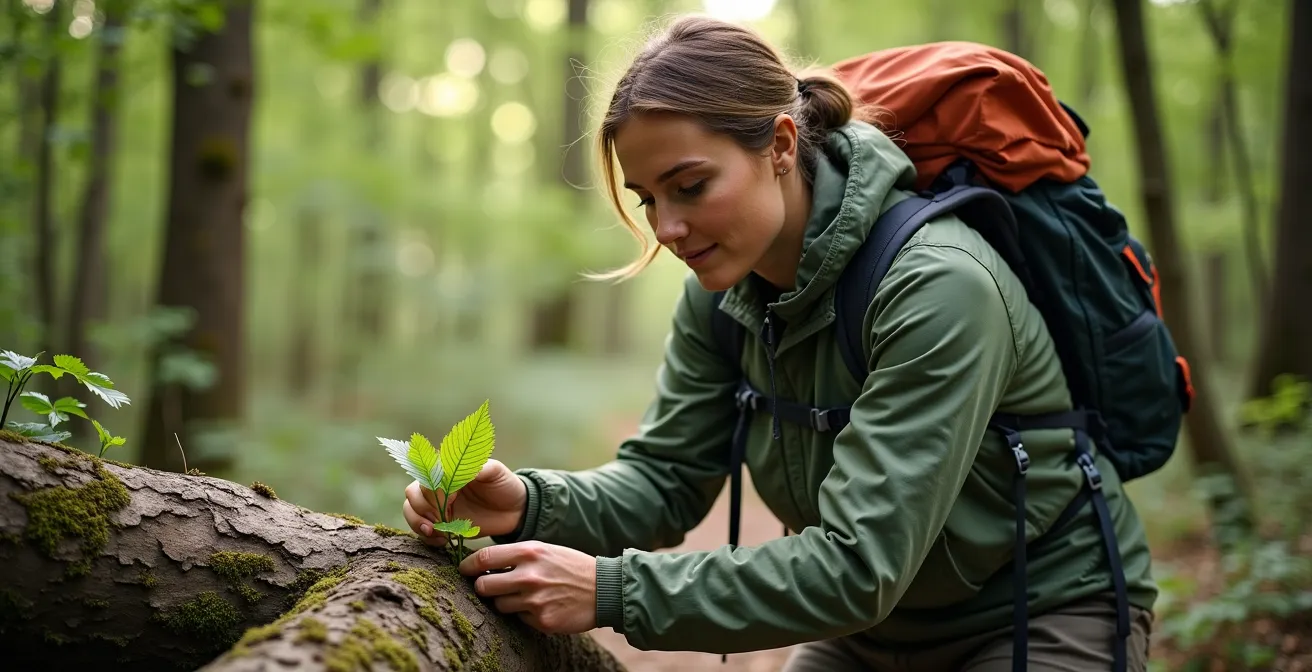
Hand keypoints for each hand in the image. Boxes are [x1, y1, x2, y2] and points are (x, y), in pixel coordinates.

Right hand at [401, 458, 526, 546]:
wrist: (513, 510)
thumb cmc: (504, 485)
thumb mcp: (495, 472)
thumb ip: (478, 467)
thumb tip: (460, 469)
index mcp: (448, 469)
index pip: (427, 476)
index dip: (434, 491)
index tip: (451, 501)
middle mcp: (438, 486)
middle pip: (412, 493)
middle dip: (424, 508)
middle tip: (443, 520)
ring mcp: (436, 505)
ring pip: (410, 510)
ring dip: (418, 522)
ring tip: (437, 532)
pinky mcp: (439, 523)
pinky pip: (419, 529)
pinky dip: (426, 537)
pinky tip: (442, 541)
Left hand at [460, 541, 597, 634]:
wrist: (604, 588)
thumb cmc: (570, 566)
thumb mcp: (545, 550)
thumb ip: (515, 555)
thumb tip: (482, 564)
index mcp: (529, 552)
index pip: (484, 558)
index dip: (467, 566)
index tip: (464, 570)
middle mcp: (529, 576)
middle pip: (483, 586)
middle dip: (482, 587)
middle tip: (490, 586)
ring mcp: (535, 600)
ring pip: (499, 605)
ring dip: (505, 601)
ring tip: (524, 595)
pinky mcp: (542, 620)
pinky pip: (518, 618)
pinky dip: (525, 613)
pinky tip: (541, 605)